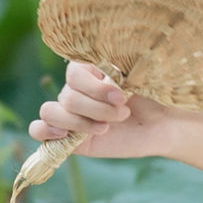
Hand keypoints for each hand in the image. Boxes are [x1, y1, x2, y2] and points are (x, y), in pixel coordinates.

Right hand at [27, 60, 171, 163]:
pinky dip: (43, 130)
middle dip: (97, 109)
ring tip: (105, 128)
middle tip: (123, 113)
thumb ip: (121, 67)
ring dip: (80, 122)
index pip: (74, 73)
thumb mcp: (141, 76)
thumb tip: (108, 65)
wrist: (164, 124)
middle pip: (68, 96)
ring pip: (51, 112)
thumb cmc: (153, 95)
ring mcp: (70, 113)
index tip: (120, 96)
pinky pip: (38, 129)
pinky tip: (64, 134)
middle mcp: (76, 89)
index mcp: (90, 68)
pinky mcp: (68, 137)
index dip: (94, 87)